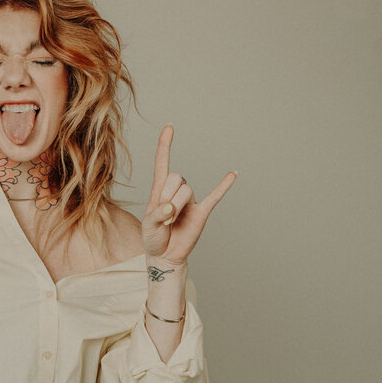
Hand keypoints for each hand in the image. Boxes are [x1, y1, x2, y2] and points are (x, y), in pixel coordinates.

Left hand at [142, 125, 236, 264]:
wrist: (165, 255)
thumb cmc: (154, 238)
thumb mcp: (148, 226)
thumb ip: (156, 215)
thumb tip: (170, 208)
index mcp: (159, 190)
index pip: (162, 162)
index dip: (165, 145)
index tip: (169, 126)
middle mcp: (175, 191)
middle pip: (175, 178)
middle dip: (166, 197)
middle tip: (163, 216)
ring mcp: (190, 201)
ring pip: (186, 190)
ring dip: (176, 206)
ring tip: (171, 222)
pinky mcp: (201, 212)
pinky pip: (215, 196)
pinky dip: (224, 185)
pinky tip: (233, 174)